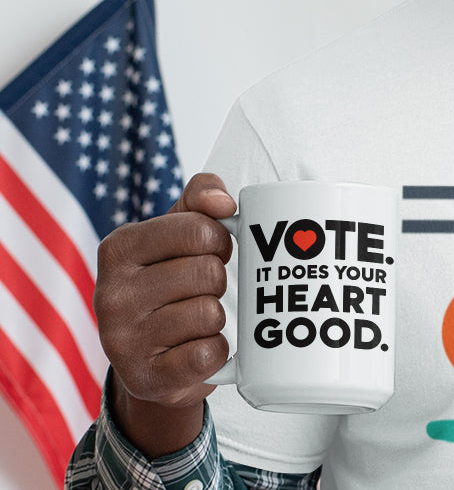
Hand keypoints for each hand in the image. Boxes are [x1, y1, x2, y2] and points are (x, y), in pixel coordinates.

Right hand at [94, 172, 235, 456]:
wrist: (151, 356)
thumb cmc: (171, 277)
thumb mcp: (179, 227)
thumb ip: (202, 194)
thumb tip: (223, 202)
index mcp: (119, 247)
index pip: (198, 229)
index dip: (219, 240)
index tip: (212, 250)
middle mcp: (110, 293)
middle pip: (208, 272)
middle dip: (218, 280)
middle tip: (202, 288)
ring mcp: (122, 340)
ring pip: (210, 313)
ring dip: (215, 316)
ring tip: (194, 319)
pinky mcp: (144, 378)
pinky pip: (208, 355)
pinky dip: (216, 351)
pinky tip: (196, 347)